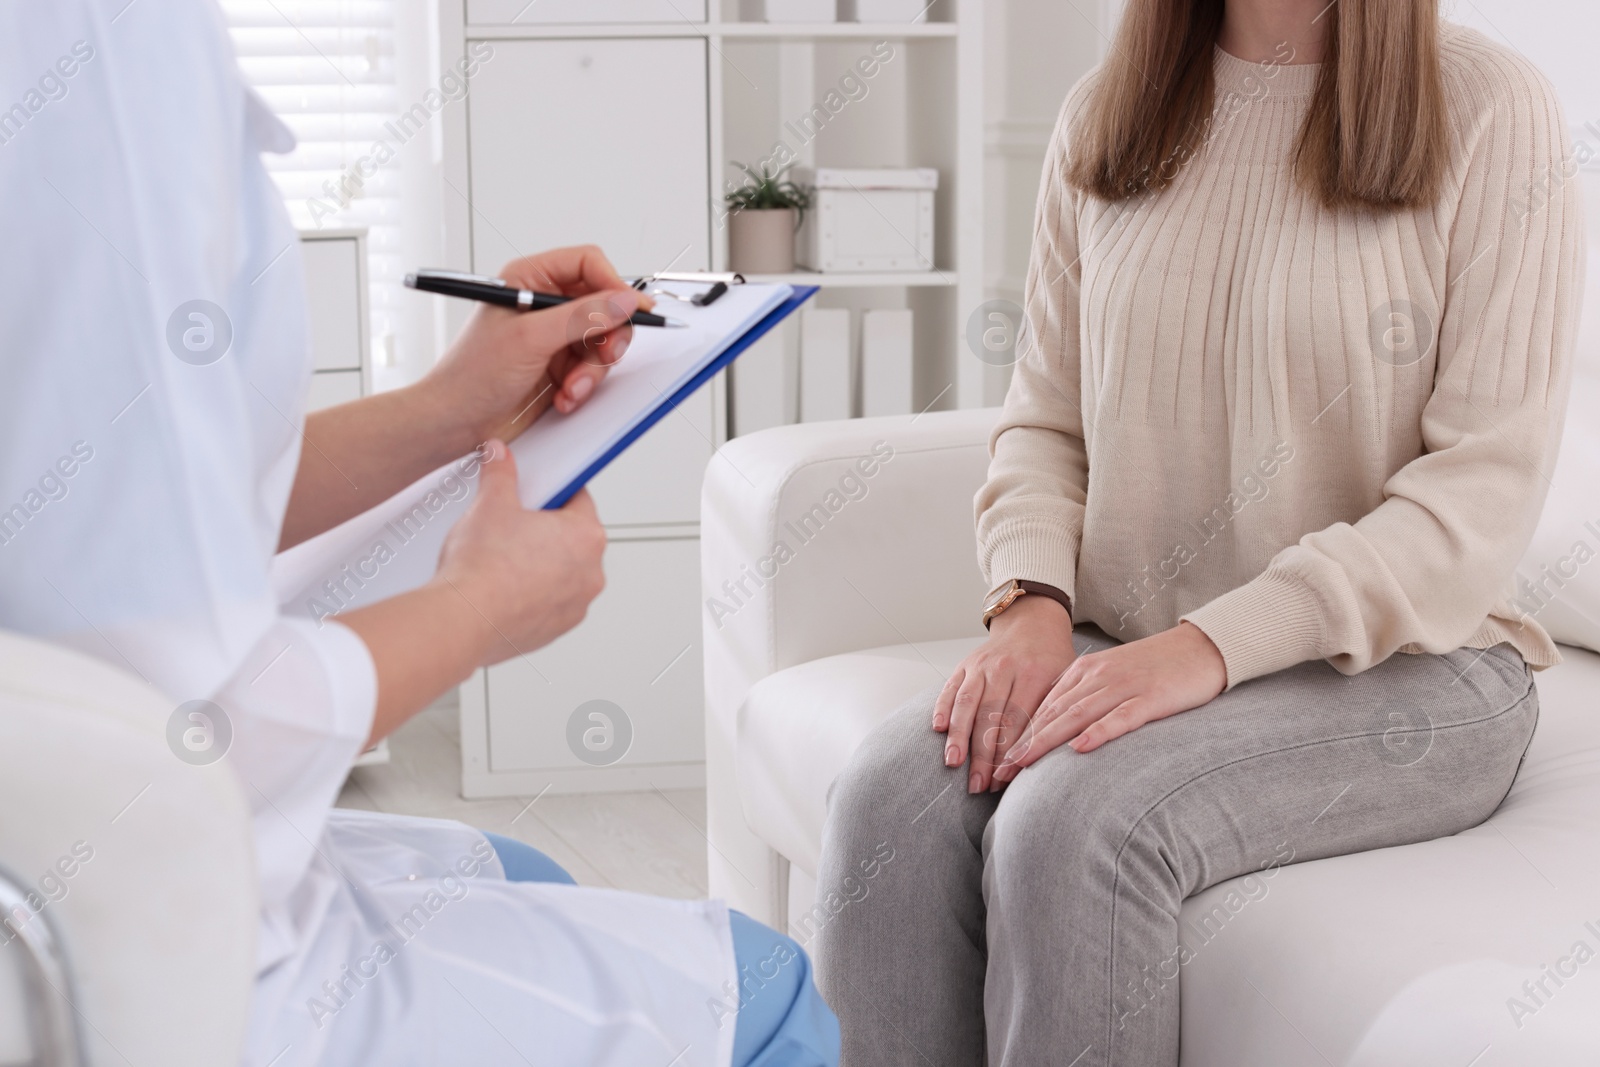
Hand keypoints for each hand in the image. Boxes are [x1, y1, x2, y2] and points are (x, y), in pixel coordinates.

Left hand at [424, 246, 651, 444]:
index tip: (631, 310)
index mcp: (529, 279)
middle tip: (603, 355)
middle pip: (603, 304)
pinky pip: (592, 367)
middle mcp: (543, 303)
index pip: (587, 264)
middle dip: (607, 335)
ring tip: (572, 386)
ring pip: (602, 340)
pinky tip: (564, 396)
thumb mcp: (531, 339)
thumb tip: (623, 300)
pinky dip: (584, 385)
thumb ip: (582, 316)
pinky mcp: (559, 364)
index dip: (613, 285)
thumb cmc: (472, 375)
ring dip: (593, 369)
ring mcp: (553, 335)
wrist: (456, 422)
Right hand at [435, 439, 606, 662]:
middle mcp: (591, 573)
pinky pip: (548, 602)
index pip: (579, 498)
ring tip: (503, 557)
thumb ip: (500, 473)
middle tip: (512, 523)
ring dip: (539, 563)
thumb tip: (499, 455)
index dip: (553, 489)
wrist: (463, 620)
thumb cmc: (483, 567)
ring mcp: (575, 605)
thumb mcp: (490, 504)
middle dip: (544, 528)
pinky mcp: (555, 629)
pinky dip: (530, 594)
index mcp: (587, 536)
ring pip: (561, 572)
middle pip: (571, 537)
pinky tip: (501, 586)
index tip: (538, 490)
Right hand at [935, 595, 1075, 793]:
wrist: (1033, 624)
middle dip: (982, 755)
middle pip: (990, 717)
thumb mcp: (1065, 682)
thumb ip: (1054, 714)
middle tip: (977, 784)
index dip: (1008, 754)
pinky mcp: (966, 664)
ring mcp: (982, 665)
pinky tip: (938, 729)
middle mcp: (1005, 668)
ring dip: (959, 736)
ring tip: (953, 763)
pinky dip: (942, 707)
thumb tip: (1044, 760)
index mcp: (1034, 674)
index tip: (1002, 781)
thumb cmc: (1052, 661)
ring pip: (967, 703)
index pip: (1018, 722)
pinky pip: (951, 687)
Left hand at [993, 622, 1226, 781]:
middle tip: (998, 771)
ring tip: (1021, 763)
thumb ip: (1084, 696)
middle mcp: (1098, 677)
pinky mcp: (1151, 698)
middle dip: (1022, 743)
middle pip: (1052, 713)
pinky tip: (1080, 749)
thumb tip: (1057, 727)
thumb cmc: (1157, 668)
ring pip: (1076, 715)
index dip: (1018, 734)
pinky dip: (1098, 733)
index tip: (997, 760)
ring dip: (1046, 741)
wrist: (1202, 647)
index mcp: (1085, 671)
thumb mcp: (1111, 676)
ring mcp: (1123, 686)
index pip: (1043, 706)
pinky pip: (1120, 717)